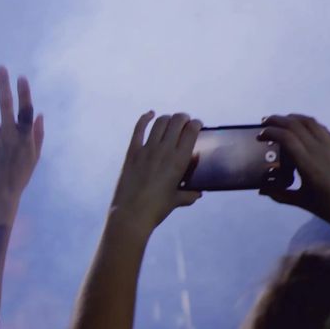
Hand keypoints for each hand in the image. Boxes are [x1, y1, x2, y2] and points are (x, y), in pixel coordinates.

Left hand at [0, 66, 44, 208]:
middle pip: (6, 105)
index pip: (25, 110)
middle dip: (3, 85)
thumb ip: (38, 135)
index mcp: (25, 138)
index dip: (24, 93)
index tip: (21, 77)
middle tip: (0, 68)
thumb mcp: (34, 157)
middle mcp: (9, 137)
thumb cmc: (19, 175)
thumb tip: (38, 113)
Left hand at [110, 112, 201, 233]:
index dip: (196, 124)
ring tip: (170, 121)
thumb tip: (198, 192)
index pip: (192, 131)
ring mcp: (147, 150)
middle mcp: (165, 150)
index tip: (197, 125)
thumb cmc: (157, 209)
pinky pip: (138, 129)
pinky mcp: (132, 153)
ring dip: (167, 118)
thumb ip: (190, 193)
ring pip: (160, 122)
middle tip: (184, 122)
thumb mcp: (178, 200)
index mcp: (180, 160)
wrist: (132, 214)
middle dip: (183, 118)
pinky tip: (150, 114)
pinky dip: (145, 119)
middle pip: (177, 121)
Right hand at [260, 114, 329, 236]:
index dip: (270, 132)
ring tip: (281, 121)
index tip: (259, 136)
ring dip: (293, 118)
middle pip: (296, 126)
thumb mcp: (301, 202)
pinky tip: (301, 127)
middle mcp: (319, 151)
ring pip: (310, 123)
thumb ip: (279, 194)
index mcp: (308, 165)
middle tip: (265, 122)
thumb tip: (261, 190)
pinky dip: (307, 123)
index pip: (287, 138)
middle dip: (278, 120)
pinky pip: (321, 128)